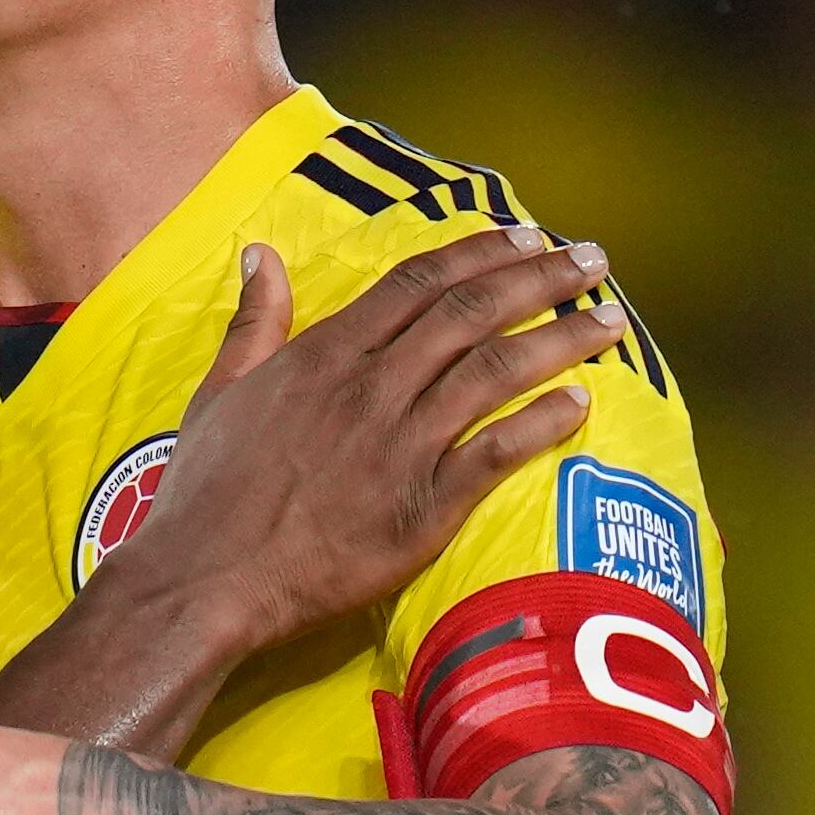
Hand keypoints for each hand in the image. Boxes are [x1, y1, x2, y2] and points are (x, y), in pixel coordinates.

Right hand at [96, 223, 625, 664]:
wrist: (206, 578)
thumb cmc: (205, 491)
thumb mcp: (218, 391)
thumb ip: (254, 322)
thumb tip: (260, 253)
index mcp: (324, 356)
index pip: (416, 283)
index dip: (478, 253)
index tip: (524, 236)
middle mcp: (370, 389)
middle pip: (470, 313)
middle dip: (540, 278)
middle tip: (591, 259)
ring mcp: (400, 446)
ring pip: (496, 371)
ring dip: (561, 339)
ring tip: (609, 320)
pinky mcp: (423, 506)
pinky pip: (498, 453)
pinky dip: (543, 423)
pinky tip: (579, 403)